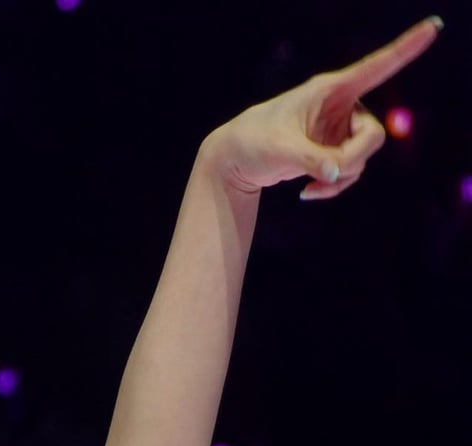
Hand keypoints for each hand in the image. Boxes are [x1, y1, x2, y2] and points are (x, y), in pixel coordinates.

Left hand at [201, 16, 442, 200]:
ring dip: (341, 178)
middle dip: (354, 160)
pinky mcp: (336, 149)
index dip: (407, 48)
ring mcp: (341, 129)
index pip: (376, 67)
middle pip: (373, 135)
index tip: (434, 26)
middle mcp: (342, 105)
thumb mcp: (281, 151)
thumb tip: (337, 173)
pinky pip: (349, 172)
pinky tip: (306, 192)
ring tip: (309, 186)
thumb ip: (312, 161)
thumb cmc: (255, 142)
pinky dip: (333, 186)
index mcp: (330, 89)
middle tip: (326, 175)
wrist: (238, 159)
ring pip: (362, 158)